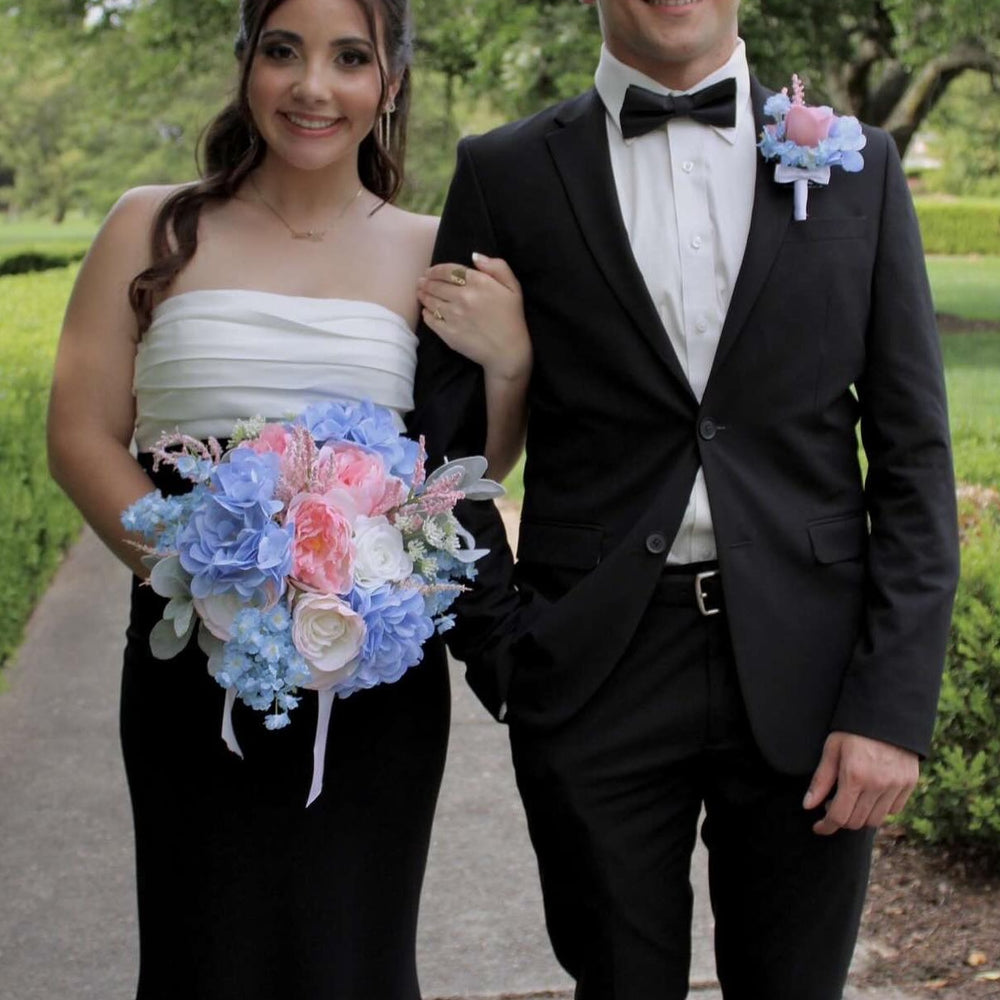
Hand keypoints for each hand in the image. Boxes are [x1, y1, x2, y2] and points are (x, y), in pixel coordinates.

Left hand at [417, 253, 531, 381]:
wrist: (508, 352)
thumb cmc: (512, 318)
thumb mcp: (513, 287)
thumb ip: (497, 267)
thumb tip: (474, 256)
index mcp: (478, 283)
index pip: (449, 271)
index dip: (436, 270)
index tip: (430, 271)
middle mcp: (462, 297)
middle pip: (436, 285)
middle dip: (426, 282)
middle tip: (421, 282)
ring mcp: (453, 315)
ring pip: (430, 300)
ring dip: (423, 295)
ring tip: (420, 293)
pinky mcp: (447, 332)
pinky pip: (430, 319)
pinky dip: (426, 313)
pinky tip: (426, 311)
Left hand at [804, 731, 918, 835]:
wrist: (888, 713)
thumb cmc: (853, 729)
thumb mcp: (831, 749)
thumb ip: (821, 780)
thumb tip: (808, 806)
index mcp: (854, 776)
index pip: (838, 816)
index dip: (826, 826)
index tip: (818, 827)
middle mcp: (878, 785)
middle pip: (856, 822)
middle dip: (841, 819)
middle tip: (832, 805)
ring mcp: (896, 786)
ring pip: (875, 820)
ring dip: (860, 816)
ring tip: (851, 799)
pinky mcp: (909, 784)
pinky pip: (893, 810)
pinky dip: (879, 809)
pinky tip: (870, 795)